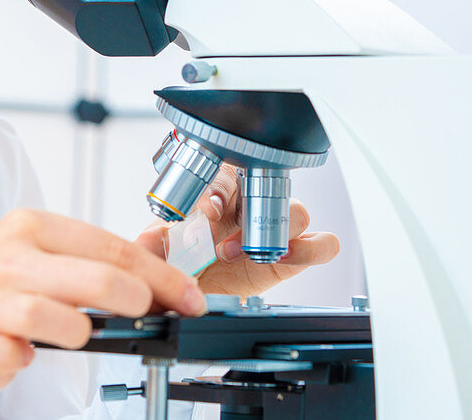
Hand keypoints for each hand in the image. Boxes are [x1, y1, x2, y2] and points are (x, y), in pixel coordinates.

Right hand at [0, 209, 206, 418]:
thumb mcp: (41, 250)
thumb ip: (98, 254)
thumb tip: (161, 248)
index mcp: (33, 228)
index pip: (112, 249)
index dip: (161, 277)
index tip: (190, 298)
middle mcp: (11, 259)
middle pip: (93, 279)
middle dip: (133, 300)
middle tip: (145, 315)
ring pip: (50, 318)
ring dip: (74, 332)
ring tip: (73, 334)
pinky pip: (2, 358)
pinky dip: (14, 363)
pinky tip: (16, 356)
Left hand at [135, 165, 339, 298]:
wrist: (197, 297)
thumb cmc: (184, 263)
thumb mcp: (162, 251)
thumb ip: (155, 242)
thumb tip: (148, 239)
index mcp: (219, 192)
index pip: (228, 173)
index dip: (219, 189)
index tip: (206, 210)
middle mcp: (251, 205)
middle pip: (269, 185)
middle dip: (248, 208)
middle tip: (219, 237)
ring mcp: (276, 228)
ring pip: (298, 211)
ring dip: (274, 230)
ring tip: (241, 253)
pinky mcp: (296, 254)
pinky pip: (324, 243)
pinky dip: (311, 248)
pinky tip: (283, 258)